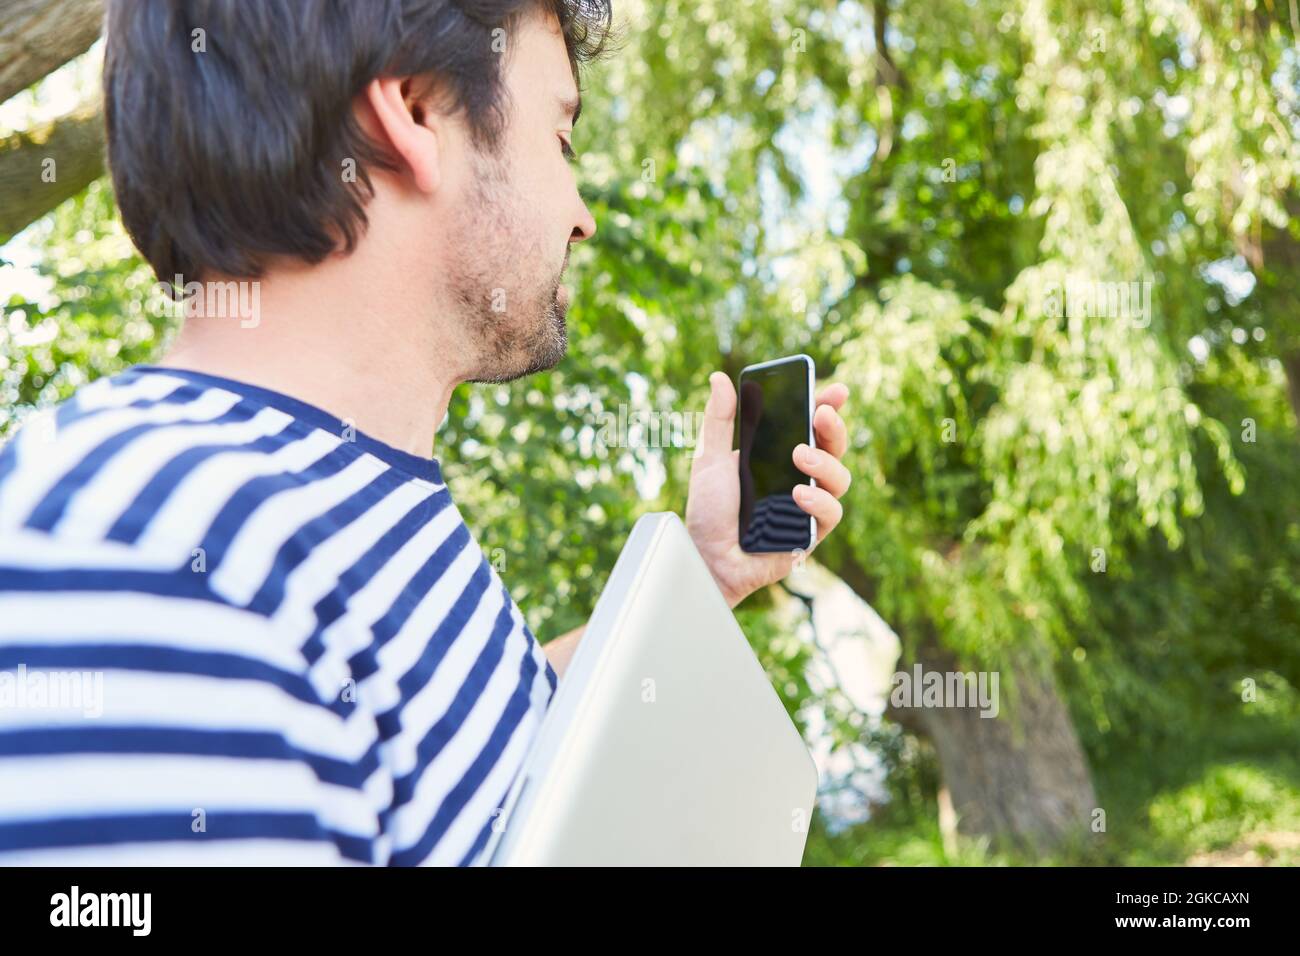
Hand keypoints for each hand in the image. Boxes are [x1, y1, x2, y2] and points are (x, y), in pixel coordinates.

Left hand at [685, 370, 851, 607]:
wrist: (705, 557)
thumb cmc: (709, 512)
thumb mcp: (709, 459)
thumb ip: (719, 420)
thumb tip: (719, 378)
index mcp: (779, 455)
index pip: (811, 426)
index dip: (828, 406)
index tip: (834, 391)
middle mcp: (799, 478)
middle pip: (834, 448)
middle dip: (834, 428)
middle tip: (821, 414)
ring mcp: (808, 506)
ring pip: (840, 478)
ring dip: (827, 463)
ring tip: (801, 457)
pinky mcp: (810, 534)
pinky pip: (831, 514)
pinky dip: (819, 501)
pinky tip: (799, 495)